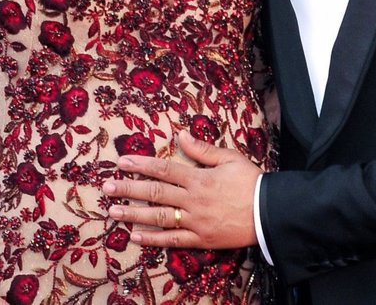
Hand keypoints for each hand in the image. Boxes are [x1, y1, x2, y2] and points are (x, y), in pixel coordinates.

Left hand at [102, 129, 259, 248]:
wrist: (269, 212)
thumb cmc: (251, 182)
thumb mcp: (230, 158)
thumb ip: (203, 149)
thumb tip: (181, 135)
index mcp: (199, 178)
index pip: (164, 169)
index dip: (140, 165)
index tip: (121, 162)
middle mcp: (192, 200)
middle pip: (155, 193)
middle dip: (128, 189)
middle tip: (106, 187)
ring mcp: (195, 222)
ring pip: (159, 217)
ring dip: (134, 214)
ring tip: (113, 211)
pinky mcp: (200, 239)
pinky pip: (173, 240)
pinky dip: (153, 239)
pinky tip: (136, 236)